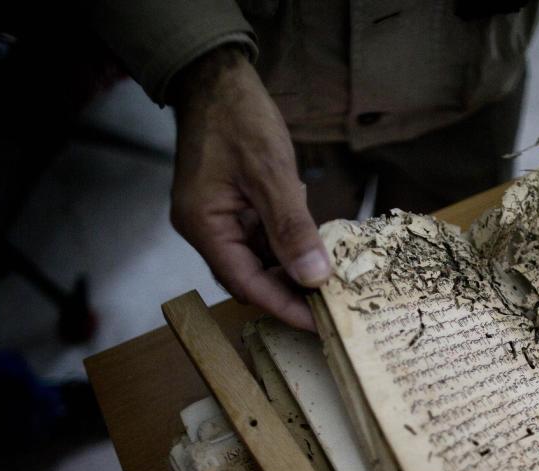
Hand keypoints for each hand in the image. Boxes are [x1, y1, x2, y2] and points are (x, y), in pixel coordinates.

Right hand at [169, 46, 330, 329]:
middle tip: (334, 305)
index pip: (246, 284)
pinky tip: (317, 242)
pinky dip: (289, 243)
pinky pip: (263, 237)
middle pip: (251, 277)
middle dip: (291, 292)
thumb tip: (314, 277)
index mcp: (204, 226)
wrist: (217, 79)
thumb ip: (292, 228)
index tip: (319, 322)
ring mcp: (218, 219)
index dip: (284, 306)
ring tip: (333, 280)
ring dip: (294, 268)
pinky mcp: (232, 208)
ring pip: (259, 260)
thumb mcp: (271, 174)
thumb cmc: (238, 118)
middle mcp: (206, 230)